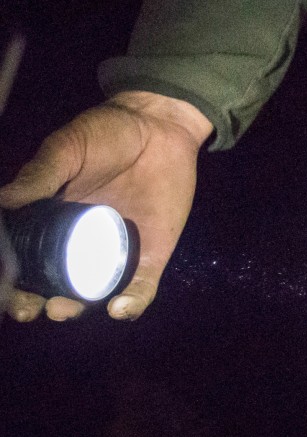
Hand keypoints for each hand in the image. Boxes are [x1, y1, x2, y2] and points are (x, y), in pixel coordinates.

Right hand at [0, 91, 212, 320]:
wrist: (161, 126)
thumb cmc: (108, 133)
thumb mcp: (67, 150)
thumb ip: (38, 177)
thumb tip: (1, 204)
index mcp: (53, 223)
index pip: (26, 261)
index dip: (12, 281)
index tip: (5, 290)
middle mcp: (82, 245)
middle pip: (54, 286)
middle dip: (37, 304)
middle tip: (28, 308)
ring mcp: (117, 252)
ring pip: (93, 295)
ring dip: (76, 310)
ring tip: (62, 310)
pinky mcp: (152, 254)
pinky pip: (141, 288)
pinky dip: (131, 305)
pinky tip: (118, 309)